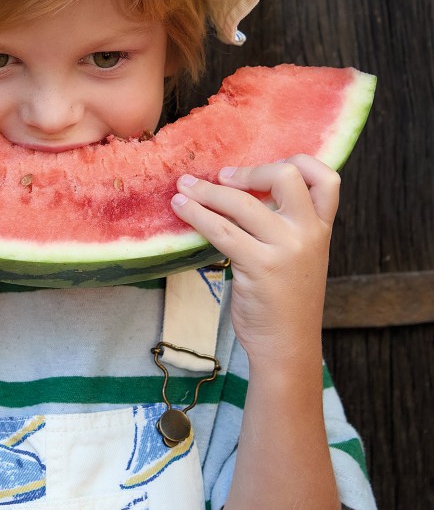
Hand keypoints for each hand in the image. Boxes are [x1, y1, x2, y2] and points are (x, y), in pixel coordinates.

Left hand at [171, 155, 339, 366]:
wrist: (287, 347)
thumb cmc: (285, 300)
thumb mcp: (301, 257)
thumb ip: (287, 225)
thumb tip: (240, 189)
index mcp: (322, 229)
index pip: (328, 178)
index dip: (301, 162)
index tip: (269, 165)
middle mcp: (308, 234)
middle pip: (285, 176)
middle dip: (249, 171)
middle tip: (222, 178)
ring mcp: (285, 250)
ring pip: (241, 203)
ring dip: (206, 191)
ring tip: (184, 187)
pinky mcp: (258, 266)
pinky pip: (220, 230)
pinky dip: (196, 214)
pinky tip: (181, 209)